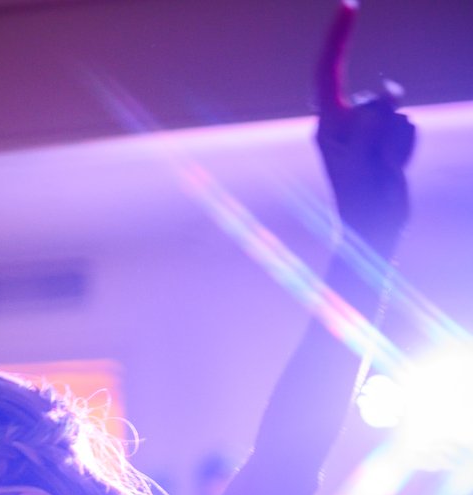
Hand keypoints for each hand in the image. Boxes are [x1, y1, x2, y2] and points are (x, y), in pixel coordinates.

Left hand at [315, 1, 415, 250]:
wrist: (373, 230)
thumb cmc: (356, 200)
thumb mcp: (356, 165)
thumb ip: (368, 129)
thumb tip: (387, 99)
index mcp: (328, 125)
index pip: (328, 73)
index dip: (338, 39)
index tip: (350, 5)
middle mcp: (349, 121)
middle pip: (379, 98)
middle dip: (383, 127)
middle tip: (372, 164)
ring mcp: (373, 130)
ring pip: (398, 114)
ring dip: (395, 145)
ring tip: (382, 171)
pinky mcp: (392, 139)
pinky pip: (409, 129)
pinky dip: (405, 151)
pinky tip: (393, 171)